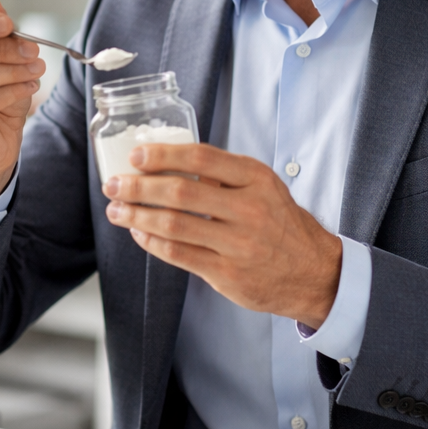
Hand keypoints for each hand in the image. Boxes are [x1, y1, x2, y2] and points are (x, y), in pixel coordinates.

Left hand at [102, 144, 341, 327]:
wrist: (313, 271)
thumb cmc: (280, 223)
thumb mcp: (264, 186)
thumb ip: (225, 174)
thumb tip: (169, 161)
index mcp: (256, 179)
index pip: (202, 158)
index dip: (163, 155)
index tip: (136, 155)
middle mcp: (248, 209)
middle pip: (181, 192)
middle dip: (138, 186)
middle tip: (114, 184)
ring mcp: (238, 244)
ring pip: (173, 225)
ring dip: (136, 216)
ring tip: (117, 210)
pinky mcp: (227, 273)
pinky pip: (178, 255)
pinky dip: (151, 242)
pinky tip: (138, 233)